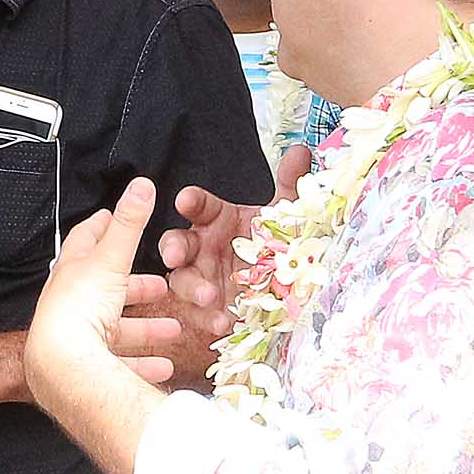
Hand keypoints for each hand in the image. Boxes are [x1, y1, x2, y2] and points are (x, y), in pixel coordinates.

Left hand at [24, 178, 178, 413]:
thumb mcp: (110, 259)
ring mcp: (79, 338)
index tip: (111, 218)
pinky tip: (163, 365)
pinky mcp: (89, 368)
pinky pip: (120, 365)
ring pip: (117, 330)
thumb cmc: (80, 308)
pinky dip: (144, 363)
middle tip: (159, 284)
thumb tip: (140, 185)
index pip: (84, 241)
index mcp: (72, 273)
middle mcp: (71, 304)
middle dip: (134, 287)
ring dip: (146, 328)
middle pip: (106, 290)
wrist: (61, 366)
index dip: (101, 227)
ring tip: (172, 327)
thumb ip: (129, 224)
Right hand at [144, 146, 311, 379]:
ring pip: (181, 280)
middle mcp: (202, 247)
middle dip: (172, 247)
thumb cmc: (272, 247)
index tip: (186, 200)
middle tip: (174, 256)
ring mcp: (200, 278)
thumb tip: (300, 150)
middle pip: (176, 242)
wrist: (278, 290)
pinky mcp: (205, 309)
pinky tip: (221, 322)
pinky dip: (206, 318)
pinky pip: (198, 314)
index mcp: (217, 220)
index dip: (191, 202)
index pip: (199, 206)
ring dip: (192, 288)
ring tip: (209, 296)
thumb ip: (290, 186)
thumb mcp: (285, 217)